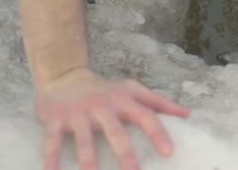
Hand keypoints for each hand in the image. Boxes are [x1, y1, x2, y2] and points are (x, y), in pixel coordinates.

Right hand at [35, 67, 189, 169]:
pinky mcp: (55, 119)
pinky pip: (51, 141)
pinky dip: (50, 158)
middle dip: (125, 153)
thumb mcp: (132, 90)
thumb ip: (159, 103)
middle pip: (115, 131)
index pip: (145, 116)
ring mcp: (78, 113)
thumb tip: (187, 115)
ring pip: (84, 139)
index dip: (158, 133)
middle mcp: (101, 106)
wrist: (64, 75)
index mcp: (123, 100)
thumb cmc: (105, 89)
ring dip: (88, 161)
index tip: (169, 152)